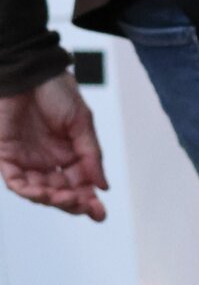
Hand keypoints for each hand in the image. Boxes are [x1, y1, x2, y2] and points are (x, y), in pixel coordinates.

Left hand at [0, 73, 108, 220]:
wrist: (30, 71)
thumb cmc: (55, 89)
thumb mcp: (82, 123)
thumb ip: (91, 155)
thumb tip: (103, 185)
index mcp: (68, 153)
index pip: (79, 185)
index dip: (89, 201)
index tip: (100, 213)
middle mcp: (47, 160)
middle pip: (59, 193)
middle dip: (72, 203)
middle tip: (83, 205)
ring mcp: (26, 158)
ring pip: (36, 191)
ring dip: (51, 199)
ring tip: (64, 198)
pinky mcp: (5, 153)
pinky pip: (13, 179)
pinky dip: (26, 189)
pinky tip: (41, 192)